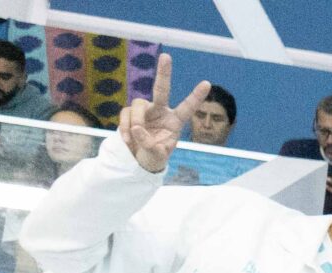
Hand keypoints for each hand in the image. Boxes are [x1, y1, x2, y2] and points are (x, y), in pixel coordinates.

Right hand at [119, 54, 210, 174]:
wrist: (138, 157)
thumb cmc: (154, 155)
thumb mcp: (158, 156)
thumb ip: (152, 146)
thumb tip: (139, 129)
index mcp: (175, 121)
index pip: (187, 108)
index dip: (196, 96)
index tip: (207, 83)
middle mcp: (161, 111)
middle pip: (161, 89)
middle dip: (164, 73)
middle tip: (166, 56)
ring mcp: (145, 109)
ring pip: (138, 105)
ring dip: (136, 121)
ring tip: (135, 138)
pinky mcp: (130, 112)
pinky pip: (126, 114)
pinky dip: (125, 127)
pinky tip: (128, 140)